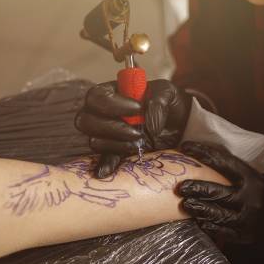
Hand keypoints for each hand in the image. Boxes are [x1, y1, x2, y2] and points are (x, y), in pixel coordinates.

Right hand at [74, 80, 191, 178]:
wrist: (177, 123)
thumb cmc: (167, 102)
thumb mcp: (168, 93)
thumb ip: (159, 102)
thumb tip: (149, 125)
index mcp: (111, 92)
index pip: (96, 96)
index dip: (112, 104)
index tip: (138, 109)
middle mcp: (102, 113)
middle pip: (85, 120)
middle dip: (112, 128)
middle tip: (138, 131)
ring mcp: (106, 134)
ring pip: (94, 141)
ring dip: (117, 144)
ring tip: (140, 142)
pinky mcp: (115, 151)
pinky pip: (104, 159)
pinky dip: (107, 164)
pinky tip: (110, 170)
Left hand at [177, 141, 263, 241]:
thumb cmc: (261, 194)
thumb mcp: (252, 178)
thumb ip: (230, 171)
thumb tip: (200, 158)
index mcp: (251, 177)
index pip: (223, 162)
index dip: (202, 153)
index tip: (185, 148)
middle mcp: (250, 197)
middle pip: (218, 192)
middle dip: (197, 188)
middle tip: (181, 187)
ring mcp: (248, 217)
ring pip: (218, 213)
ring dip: (200, 209)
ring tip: (186, 205)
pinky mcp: (245, 235)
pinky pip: (224, 232)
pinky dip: (211, 227)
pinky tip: (201, 223)